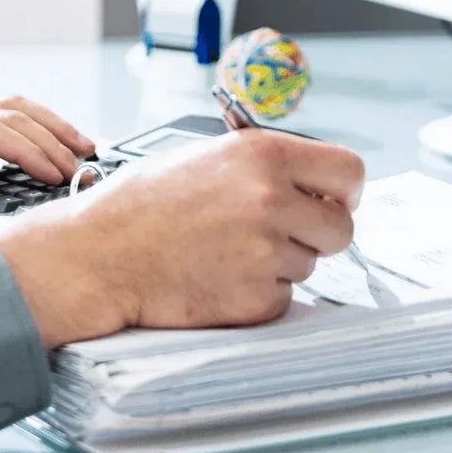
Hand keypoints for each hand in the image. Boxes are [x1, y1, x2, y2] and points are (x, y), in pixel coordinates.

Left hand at [0, 96, 95, 239]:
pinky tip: (53, 148)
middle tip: (83, 168)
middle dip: (51, 138)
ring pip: (12, 108)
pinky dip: (35, 129)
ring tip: (84, 149)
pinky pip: (4, 120)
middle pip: (10, 112)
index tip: (56, 172)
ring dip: (49, 125)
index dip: (28, 149)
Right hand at [0, 128, 362, 346]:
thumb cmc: (144, 202)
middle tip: (282, 232)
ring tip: (226, 249)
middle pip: (342, 228)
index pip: (349, 170)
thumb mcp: (207, 156)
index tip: (333, 199)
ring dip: (279, 261)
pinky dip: (257, 291)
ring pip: (309, 264)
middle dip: (318, 232)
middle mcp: (271, 199)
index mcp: (261, 154)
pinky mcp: (256, 298)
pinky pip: (282, 296)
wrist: (102, 253)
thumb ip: (263, 164)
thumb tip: (310, 180)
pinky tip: (218, 274)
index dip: (344, 190)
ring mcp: (266, 252)